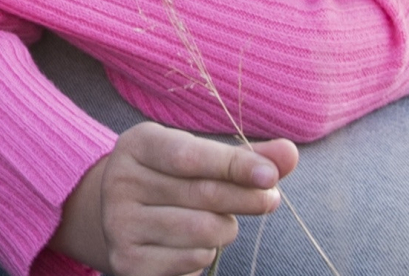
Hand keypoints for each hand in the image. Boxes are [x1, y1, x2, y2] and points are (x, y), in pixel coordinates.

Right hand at [53, 122, 297, 275]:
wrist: (122, 215)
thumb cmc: (172, 178)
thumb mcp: (198, 157)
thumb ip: (242, 156)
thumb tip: (289, 153)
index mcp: (137, 145)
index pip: (190, 156)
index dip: (234, 165)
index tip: (271, 175)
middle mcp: (120, 182)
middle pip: (203, 195)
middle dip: (247, 199)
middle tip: (270, 200)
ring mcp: (119, 225)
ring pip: (202, 231)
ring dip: (225, 229)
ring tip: (219, 221)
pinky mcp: (127, 262)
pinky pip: (191, 261)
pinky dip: (206, 253)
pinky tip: (196, 242)